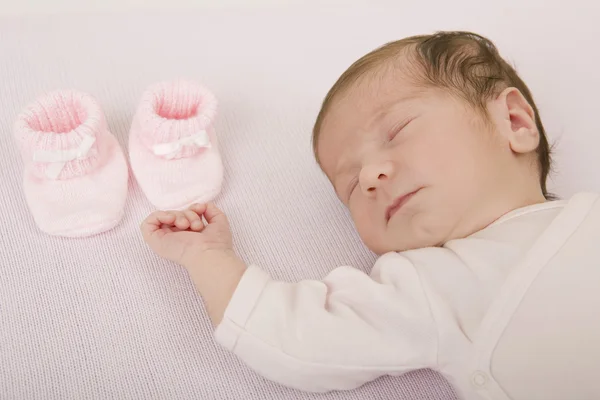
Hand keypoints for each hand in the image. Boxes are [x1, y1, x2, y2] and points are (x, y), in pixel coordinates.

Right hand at [141, 202, 245, 325]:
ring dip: (177, 215)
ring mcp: (165, 240)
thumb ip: (210, 210)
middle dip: (188, 214)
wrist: (209, 254)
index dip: (193, 209)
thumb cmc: (216, 243)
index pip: (185, 216)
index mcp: (190, 236)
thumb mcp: (218, 220)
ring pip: (165, 217)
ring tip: (186, 225)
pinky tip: (172, 219)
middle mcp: (177, 238)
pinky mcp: (154, 241)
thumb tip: (201, 206)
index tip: (201, 211)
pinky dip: (159, 215)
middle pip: (176, 215)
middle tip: (195, 225)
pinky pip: (148, 223)